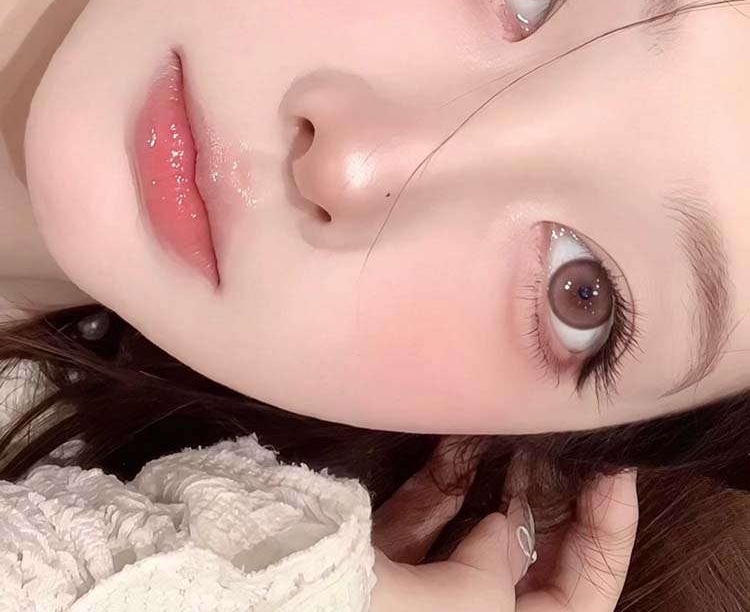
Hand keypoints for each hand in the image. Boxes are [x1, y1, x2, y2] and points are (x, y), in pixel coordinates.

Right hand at [371, 438, 637, 611]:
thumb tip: (505, 528)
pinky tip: (459, 438)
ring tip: (517, 430)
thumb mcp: (472, 603)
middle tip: (564, 440)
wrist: (288, 601)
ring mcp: (428, 600)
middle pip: (531, 562)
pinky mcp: (385, 573)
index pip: (585, 595)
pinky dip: (441, 483)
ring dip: (495, 481)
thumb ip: (503, 561)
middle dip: (549, 499)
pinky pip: (426, 524)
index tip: (615, 466)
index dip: (607, 529)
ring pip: (477, 537)